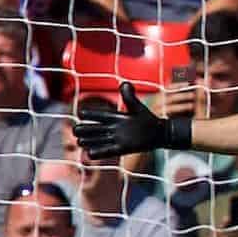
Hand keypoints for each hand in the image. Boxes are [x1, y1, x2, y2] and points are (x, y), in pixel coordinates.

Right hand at [73, 82, 190, 158]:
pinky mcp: (122, 148)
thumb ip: (129, 97)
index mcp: (113, 117)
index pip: (97, 115)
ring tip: (81, 142)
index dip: (89, 114)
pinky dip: (99, 152)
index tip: (82, 113)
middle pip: (92, 129)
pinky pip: (108, 151)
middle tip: (77, 131)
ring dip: (88, 141)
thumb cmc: (147, 119)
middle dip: (83, 130)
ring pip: (97, 140)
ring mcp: (116, 139)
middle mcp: (112, 128)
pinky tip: (90, 153)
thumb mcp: (137, 107)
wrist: (159, 133)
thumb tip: (125, 83)